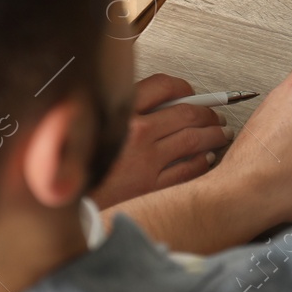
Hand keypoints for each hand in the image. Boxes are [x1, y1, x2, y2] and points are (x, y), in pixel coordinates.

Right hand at [88, 74, 230, 209]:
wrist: (69, 206)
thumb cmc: (82, 166)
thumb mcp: (95, 127)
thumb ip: (123, 112)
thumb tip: (159, 103)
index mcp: (120, 113)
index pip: (163, 86)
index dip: (184, 87)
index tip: (192, 92)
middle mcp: (136, 134)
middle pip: (186, 112)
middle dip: (208, 111)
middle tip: (216, 114)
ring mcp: (146, 161)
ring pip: (194, 139)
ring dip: (214, 134)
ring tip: (221, 133)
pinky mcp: (152, 187)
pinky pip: (188, 170)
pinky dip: (203, 161)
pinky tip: (208, 158)